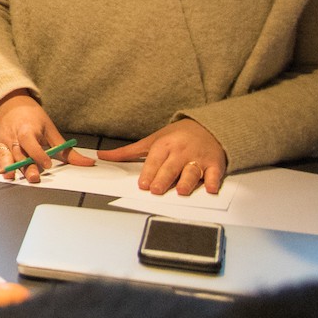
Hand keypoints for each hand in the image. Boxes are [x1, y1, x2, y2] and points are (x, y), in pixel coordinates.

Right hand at [0, 90, 94, 182]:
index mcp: (28, 130)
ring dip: (7, 166)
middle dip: (25, 166)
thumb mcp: (50, 130)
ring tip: (10, 175)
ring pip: (5, 155)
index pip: (32, 142)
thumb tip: (89, 163)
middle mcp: (13, 136)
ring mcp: (3, 140)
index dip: (38, 153)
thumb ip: (66, 150)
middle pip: (20, 153)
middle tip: (34, 178)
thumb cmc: (32, 118)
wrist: (9, 103)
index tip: (47, 164)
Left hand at [99, 119, 226, 194]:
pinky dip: (214, 181)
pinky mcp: (215, 164)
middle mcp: (181, 151)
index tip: (143, 184)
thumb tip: (103, 156)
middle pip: (171, 167)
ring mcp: (198, 158)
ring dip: (187, 181)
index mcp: (164, 145)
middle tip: (156, 190)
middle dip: (163, 179)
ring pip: (192, 171)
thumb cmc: (177, 136)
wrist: (207, 127)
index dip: (149, 172)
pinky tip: (211, 188)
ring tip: (181, 191)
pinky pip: (215, 173)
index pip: (154, 161)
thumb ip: (128, 152)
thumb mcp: (152, 140)